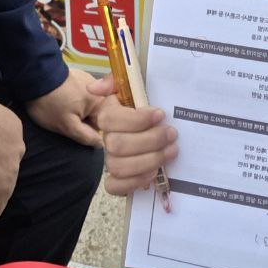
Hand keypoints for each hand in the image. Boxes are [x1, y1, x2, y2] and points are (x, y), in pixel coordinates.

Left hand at [24, 67, 102, 147]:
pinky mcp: (76, 76)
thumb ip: (86, 136)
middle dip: (82, 120)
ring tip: (59, 108)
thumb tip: (101, 144)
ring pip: (86, 104)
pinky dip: (71, 99)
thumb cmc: (50, 104)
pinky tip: (59, 99)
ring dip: (76, 110)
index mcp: (99, 101)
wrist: (33, 77)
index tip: (74, 130)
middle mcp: (97, 88)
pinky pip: (79, 94)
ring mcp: (87, 80)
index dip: (89, 131)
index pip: (103, 124)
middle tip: (64, 119)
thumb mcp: (67, 126)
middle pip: (94, 114)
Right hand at [95, 74, 177, 196]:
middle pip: (118, 145)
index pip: (112, 120)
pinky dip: (134, 182)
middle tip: (171, 134)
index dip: (137, 119)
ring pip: (119, 166)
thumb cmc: (142, 106)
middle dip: (150, 140)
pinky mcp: (116, 178)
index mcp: (107, 114)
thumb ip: (114, 81)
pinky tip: (153, 173)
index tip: (160, 114)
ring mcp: (110, 159)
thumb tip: (96, 88)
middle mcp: (106, 138)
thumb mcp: (131, 87)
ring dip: (149, 160)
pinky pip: (115, 186)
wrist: (154, 126)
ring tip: (171, 151)